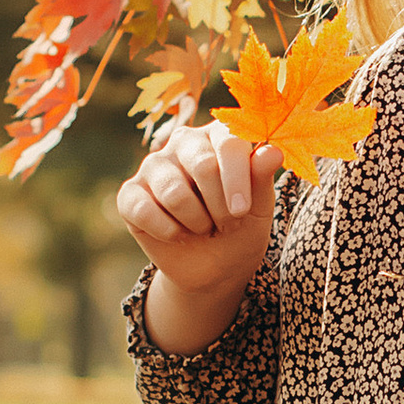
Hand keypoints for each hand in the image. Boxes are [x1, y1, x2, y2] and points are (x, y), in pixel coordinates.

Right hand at [117, 118, 281, 354]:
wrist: (215, 268)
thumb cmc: (241, 228)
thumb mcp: (259, 209)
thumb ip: (262, 179)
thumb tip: (273, 151)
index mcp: (219, 135)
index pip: (229, 141)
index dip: (237, 179)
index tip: (241, 211)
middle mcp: (184, 141)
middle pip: (203, 165)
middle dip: (220, 207)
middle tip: (227, 224)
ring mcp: (154, 165)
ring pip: (174, 192)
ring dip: (196, 222)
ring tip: (203, 228)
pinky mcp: (130, 193)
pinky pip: (144, 210)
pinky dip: (168, 232)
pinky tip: (178, 235)